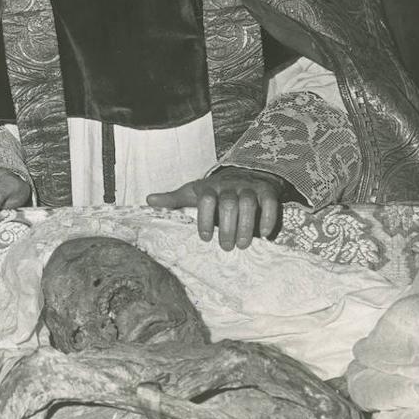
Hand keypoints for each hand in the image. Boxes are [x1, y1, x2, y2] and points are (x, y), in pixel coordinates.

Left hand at [147, 168, 285, 250]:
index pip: (205, 200)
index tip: (204, 238)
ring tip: (243, 245)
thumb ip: (173, 199)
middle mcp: (229, 186)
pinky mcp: (267, 191)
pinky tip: (264, 235)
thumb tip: (148, 200)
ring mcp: (249, 187)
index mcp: (209, 188)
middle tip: (226, 247)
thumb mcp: (193, 192)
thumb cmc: (215, 189)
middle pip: (227, 204)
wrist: (246, 172)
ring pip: (248, 204)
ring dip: (246, 226)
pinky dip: (267, 219)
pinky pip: (269, 203)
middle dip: (226, 227)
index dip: (204, 219)